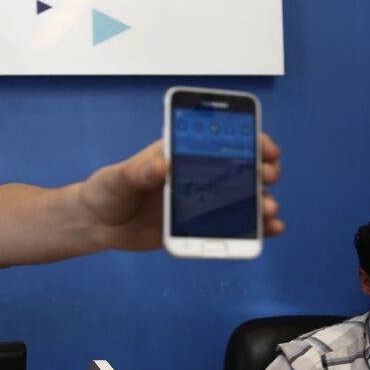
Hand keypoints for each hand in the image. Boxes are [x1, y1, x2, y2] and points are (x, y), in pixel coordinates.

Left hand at [79, 132, 284, 249]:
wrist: (99, 226)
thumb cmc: (107, 191)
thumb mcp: (118, 178)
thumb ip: (137, 172)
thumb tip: (159, 166)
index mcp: (180, 154)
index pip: (221, 139)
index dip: (249, 139)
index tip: (265, 147)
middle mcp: (195, 175)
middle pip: (239, 167)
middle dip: (261, 170)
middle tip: (268, 177)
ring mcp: (199, 201)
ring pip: (240, 198)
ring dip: (261, 202)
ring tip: (268, 211)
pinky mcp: (197, 227)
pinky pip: (230, 226)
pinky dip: (253, 228)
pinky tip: (270, 230)